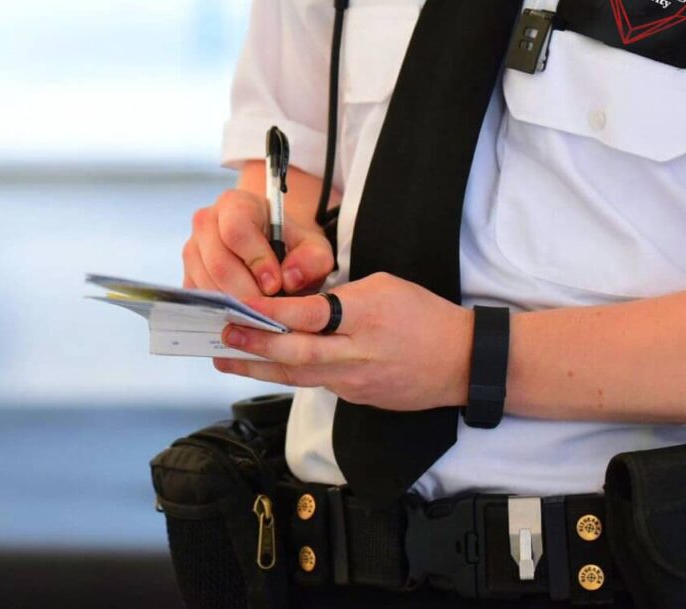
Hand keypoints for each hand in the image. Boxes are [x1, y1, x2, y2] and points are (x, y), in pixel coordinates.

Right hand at [182, 184, 334, 300]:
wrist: (275, 254)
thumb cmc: (292, 248)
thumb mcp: (314, 249)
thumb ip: (313, 260)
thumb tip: (290, 278)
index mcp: (236, 204)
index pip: (236, 229)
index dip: (255, 259)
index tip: (276, 284)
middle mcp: (207, 222)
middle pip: (218, 262)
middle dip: (246, 291)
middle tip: (269, 307)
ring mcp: (193, 250)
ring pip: (206, 284)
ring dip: (235, 304)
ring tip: (260, 312)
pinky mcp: (188, 275)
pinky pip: (199, 299)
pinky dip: (222, 312)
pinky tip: (244, 315)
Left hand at [212, 273, 472, 411]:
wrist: (462, 362)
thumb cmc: (424, 316)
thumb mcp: (385, 287)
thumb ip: (341, 296)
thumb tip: (303, 302)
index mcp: (366, 316)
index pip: (311, 316)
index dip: (272, 313)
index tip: (242, 306)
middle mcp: (358, 353)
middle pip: (297, 355)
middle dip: (254, 346)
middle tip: (223, 337)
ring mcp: (356, 381)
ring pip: (299, 376)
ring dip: (259, 368)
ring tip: (227, 359)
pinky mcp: (356, 397)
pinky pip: (317, 383)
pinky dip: (288, 375)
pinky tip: (266, 368)